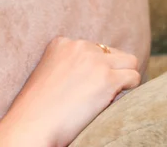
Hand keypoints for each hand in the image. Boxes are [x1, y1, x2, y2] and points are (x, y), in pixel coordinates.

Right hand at [0, 36, 140, 146]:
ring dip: (123, 79)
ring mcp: (94, 61)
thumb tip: (98, 73)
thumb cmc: (38, 107)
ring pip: (129, 62)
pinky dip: (129, 91)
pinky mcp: (107, 78)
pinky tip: (111, 103)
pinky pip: (134, 77)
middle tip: (99, 94)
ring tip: (107, 98)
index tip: (86, 85)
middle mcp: (78, 46)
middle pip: (112, 53)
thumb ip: (70, 65)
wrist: (32, 123)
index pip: (94, 49)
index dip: (96, 69)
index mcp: (61, 43)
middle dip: (111, 71)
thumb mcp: (49, 74)